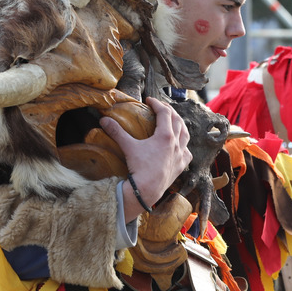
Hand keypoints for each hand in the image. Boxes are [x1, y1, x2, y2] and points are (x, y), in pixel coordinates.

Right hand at [101, 97, 191, 218]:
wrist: (147, 190)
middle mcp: (176, 143)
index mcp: (165, 136)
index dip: (157, 103)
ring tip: (174, 122)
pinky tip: (180, 147)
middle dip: (170, 111)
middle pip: (178, 121)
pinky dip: (184, 146)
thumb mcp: (128, 147)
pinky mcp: (181, 166)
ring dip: (180, 125)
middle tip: (161, 108)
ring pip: (186, 135)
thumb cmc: (139, 168)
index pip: (164, 112)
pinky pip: (187, 153)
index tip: (149, 100)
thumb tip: (104, 119)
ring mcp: (180, 155)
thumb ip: (117, 132)